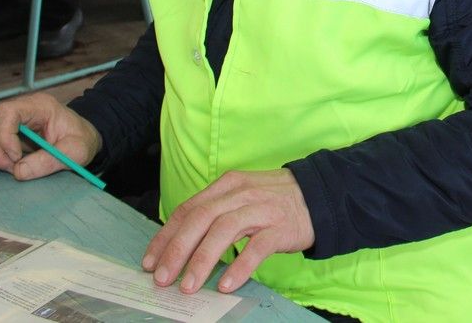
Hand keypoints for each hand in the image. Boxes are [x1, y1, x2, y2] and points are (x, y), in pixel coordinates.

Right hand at [0, 92, 101, 181]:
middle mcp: (19, 108)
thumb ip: (51, 160)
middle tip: (11, 168)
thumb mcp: (77, 151)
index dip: (5, 137)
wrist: (80, 139)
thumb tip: (18, 172)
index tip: (17, 158)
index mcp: (39, 106)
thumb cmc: (81, 141)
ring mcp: (6, 118)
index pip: (8, 111)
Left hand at [142, 169, 314, 293]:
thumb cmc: (274, 201)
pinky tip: (226, 283)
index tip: (150, 261)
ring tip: (188, 286)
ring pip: (223, 231)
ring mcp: (261, 209)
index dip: (165, 236)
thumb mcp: (241, 197)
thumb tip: (181, 242)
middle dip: (177, 250)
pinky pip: (256, 247)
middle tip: (162, 278)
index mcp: (226, 185)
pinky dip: (239, 266)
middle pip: (200, 219)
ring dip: (201, 260)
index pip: (188, 209)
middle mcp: (240, 194)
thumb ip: (215, 213)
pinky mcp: (281, 227)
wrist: (320, 195)